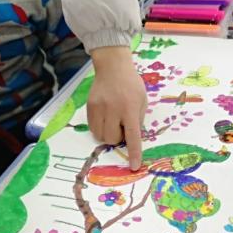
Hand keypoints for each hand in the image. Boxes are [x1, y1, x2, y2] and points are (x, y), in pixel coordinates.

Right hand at [87, 46, 147, 169]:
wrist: (112, 66)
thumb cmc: (131, 84)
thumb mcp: (142, 100)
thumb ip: (138, 120)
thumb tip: (131, 139)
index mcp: (129, 108)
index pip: (132, 135)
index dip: (133, 152)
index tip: (134, 166)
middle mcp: (113, 108)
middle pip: (112, 138)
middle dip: (118, 138)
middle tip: (122, 126)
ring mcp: (99, 107)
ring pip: (101, 136)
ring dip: (108, 134)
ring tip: (112, 122)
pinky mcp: (89, 106)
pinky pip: (92, 128)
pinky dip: (99, 129)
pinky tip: (104, 119)